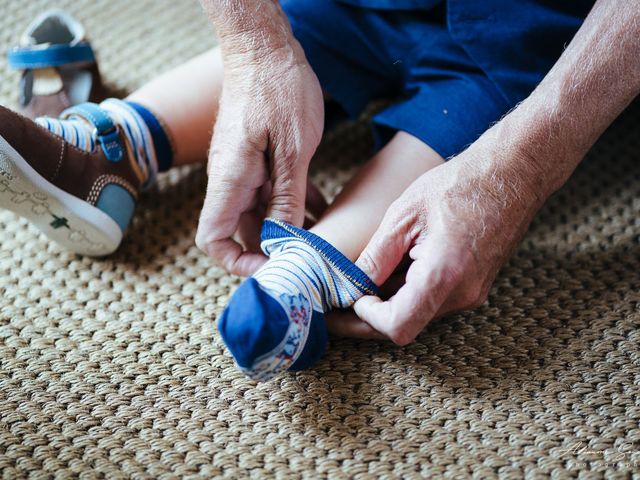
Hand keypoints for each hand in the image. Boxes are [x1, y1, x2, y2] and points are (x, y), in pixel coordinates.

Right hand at [195, 37, 323, 275]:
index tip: (272, 267)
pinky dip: (296, 205)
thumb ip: (287, 197)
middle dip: (275, 248)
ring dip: (291, 228)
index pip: (213, 239)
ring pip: (263, 214)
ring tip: (325, 237)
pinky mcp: (259, 160)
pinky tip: (324, 208)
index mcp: (231, 180)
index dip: (237, 262)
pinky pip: (274, 193)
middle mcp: (232, 180)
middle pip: (243, 232)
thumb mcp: (294, 148)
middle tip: (312, 257)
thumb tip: (283, 240)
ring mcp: (245, 170)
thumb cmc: (278, 89)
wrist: (266, 47)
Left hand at [349, 131, 549, 344]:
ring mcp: (471, 294)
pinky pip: (431, 302)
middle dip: (367, 318)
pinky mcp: (473, 288)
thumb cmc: (458, 185)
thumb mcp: (404, 214)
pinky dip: (406, 294)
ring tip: (361, 280)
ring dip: (386, 304)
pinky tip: (391, 271)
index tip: (348, 298)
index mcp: (444, 274)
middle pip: (405, 326)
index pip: (397, 326)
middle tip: (336, 306)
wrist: (512, 175)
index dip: (366, 318)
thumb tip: (351, 286)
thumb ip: (376, 256)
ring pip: (417, 315)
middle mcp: (462, 294)